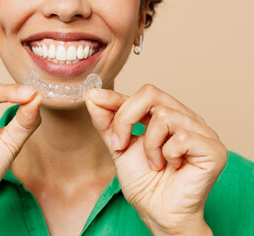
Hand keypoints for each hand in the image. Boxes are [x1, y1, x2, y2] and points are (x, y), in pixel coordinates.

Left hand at [86, 84, 226, 234]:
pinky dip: (168, 154)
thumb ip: (108, 122)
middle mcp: (186, 118)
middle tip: (120, 145)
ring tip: (154, 163)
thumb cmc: (143, 182)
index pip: (143, 94)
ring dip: (149, 145)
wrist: (158, 213)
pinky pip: (181, 137)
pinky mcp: (213, 149)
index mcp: (167, 115)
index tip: (93, 98)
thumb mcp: (120, 147)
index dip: (116, 97)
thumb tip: (93, 96)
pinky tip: (172, 167)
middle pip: (151, 93)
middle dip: (126, 119)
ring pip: (164, 115)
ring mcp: (202, 131)